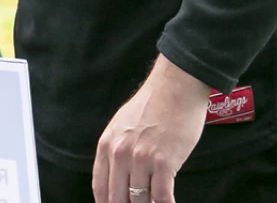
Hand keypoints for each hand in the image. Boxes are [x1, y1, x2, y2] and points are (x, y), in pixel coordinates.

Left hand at [93, 56, 209, 202]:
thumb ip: (116, 150)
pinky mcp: (164, 163)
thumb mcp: (122, 125)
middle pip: (117, 199)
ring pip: (139, 201)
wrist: (176, 86)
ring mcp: (141, 159)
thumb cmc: (153, 104)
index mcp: (107, 145)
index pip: (100, 188)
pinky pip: (161, 197)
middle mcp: (120, 154)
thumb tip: (116, 176)